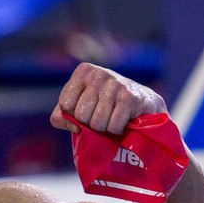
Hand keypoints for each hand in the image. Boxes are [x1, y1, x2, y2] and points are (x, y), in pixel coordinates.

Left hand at [50, 63, 166, 134]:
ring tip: (112, 118)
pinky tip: (123, 120)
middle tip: (102, 116)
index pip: (65, 105)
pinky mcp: (130, 98)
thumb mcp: (78, 107)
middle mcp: (99, 73)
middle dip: (90, 123)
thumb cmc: (104, 107)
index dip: (74, 116)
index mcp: (83, 72)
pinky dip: (117, 130)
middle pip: (81, 115)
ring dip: (104, 128)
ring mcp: (115, 84)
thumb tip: (73, 126)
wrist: (142, 105)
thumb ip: (61, 117)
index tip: (86, 111)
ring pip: (97, 123)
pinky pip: (113, 126)